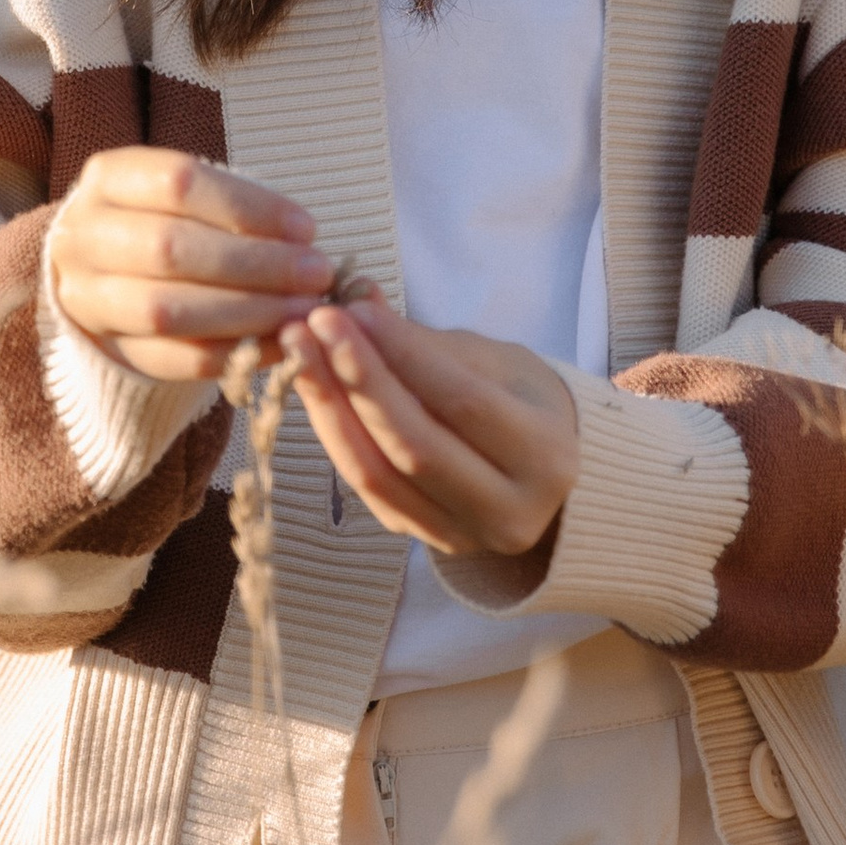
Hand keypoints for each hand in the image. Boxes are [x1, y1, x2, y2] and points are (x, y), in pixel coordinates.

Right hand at [50, 149, 336, 385]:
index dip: (248, 206)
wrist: (97, 268)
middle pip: (171, 249)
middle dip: (256, 265)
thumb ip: (233, 208)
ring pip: (167, 311)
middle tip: (316, 275)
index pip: (179, 183)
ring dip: (248, 314)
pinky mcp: (107, 348)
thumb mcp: (185, 194)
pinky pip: (172, 359)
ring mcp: (86, 297)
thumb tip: (302, 239)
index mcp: (108, 178)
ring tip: (303, 313)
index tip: (307, 229)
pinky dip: (232, 353)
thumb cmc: (162, 219)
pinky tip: (279, 345)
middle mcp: (84, 236)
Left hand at [283, 298, 578, 562]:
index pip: (462, 401)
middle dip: (357, 380)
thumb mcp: (496, 361)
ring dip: (331, 408)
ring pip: (380, 474)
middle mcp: (511, 509)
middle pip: (415, 445)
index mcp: (546, 455)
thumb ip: (427, 342)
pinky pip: (368, 490)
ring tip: (299, 352)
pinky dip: (335, 436)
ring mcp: (464, 535)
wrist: (543, 473)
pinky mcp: (424, 542)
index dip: (402, 354)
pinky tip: (314, 390)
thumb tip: (357, 302)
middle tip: (315, 325)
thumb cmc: (521, 401)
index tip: (354, 309)